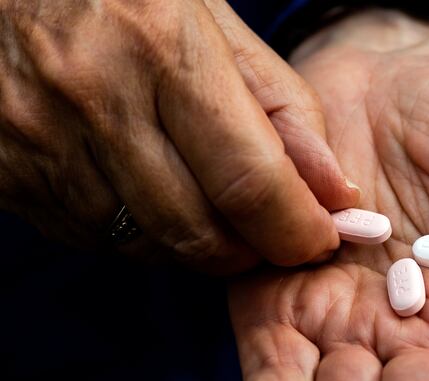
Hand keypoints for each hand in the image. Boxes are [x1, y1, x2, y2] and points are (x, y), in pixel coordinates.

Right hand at [0, 0, 357, 272]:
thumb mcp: (213, 21)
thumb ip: (284, 106)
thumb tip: (337, 193)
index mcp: (161, 45)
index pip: (249, 179)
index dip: (295, 229)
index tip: (317, 240)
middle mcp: (94, 97)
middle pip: (198, 231)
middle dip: (250, 250)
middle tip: (266, 231)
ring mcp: (38, 139)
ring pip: (145, 245)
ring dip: (192, 243)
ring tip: (203, 196)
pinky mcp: (4, 173)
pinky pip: (90, 237)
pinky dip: (135, 232)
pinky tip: (142, 188)